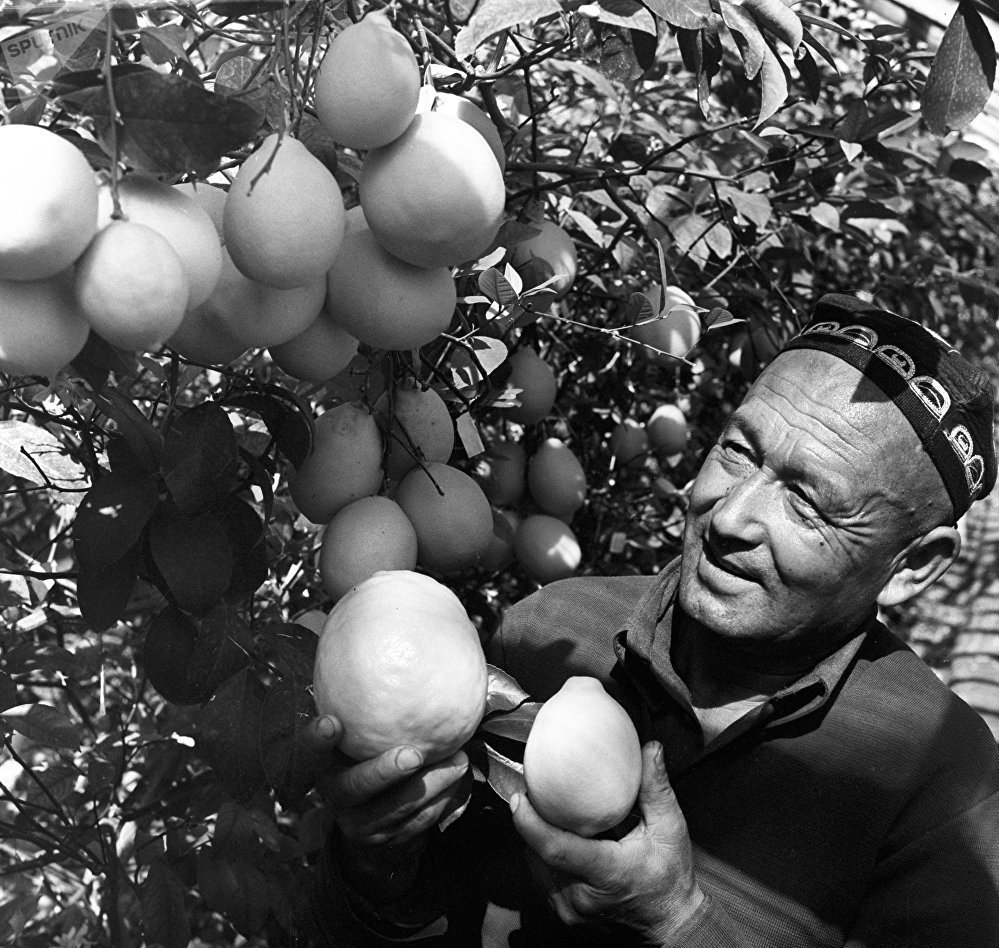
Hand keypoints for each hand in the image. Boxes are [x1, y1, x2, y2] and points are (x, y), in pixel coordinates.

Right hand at [303, 714, 471, 848]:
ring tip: (458, 763)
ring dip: (430, 786)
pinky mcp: (386, 842)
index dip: (316, 741)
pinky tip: (460, 782)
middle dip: (384, 772)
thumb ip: (372, 707)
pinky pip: (417, 825)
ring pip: (394, 810)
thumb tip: (409, 649)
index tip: (331, 723)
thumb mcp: (365, 736)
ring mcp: (360, 823)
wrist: (378, 827)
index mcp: (325, 765)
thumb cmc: (375, 758)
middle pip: (353, 788)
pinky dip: (442, 803)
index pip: (310, 753)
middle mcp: (336, 795)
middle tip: (413, 754)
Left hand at [510, 741, 703, 942]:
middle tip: (539, 794)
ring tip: (549, 815)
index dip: (530, 823)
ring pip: (535, 866)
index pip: (555, 849)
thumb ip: (656, 789)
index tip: (520, 798)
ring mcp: (570, 910)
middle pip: (539, 853)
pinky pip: (541, 879)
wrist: (671, 923)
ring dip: (538, 840)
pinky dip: (545, 858)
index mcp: (607, 874)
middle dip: (534, 822)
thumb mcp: (670, 829)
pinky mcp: (565, 914)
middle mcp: (581, 897)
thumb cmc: (671, 879)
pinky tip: (560, 840)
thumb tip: (650, 749)